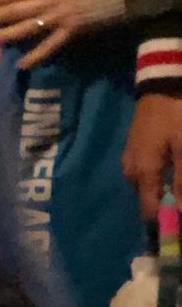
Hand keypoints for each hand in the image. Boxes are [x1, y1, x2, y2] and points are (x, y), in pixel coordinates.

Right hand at [122, 93, 181, 218]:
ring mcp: (129, 161)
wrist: (162, 84)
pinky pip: (145, 174)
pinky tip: (172, 169)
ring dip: (164, 190)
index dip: (167, 221)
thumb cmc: (176, 115)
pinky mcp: (133, 151)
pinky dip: (159, 177)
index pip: (150, 212)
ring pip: (147, 188)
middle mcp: (130, 173)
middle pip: (148, 201)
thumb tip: (180, 210)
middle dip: (167, 204)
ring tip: (178, 182)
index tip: (180, 222)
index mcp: (143, 174)